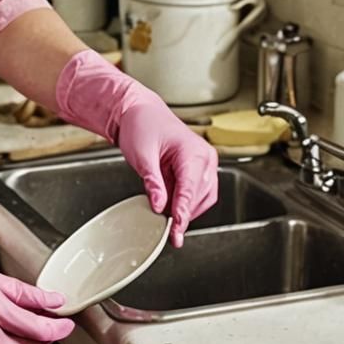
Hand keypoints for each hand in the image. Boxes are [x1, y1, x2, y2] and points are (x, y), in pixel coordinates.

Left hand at [114, 95, 218, 245]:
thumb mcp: (142, 155)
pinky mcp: (197, 169)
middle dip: (184, 214)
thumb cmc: (141, 124)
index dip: (183, 211)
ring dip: (185, 210)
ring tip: (166, 219)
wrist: (139, 111)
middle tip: (169, 232)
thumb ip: (152, 181)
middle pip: (199, 197)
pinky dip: (184, 202)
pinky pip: (196, 193)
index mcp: (194, 151)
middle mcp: (205, 158)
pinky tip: (170, 207)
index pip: (190, 189)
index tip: (177, 229)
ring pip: (202, 198)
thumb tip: (159, 205)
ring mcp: (204, 164)